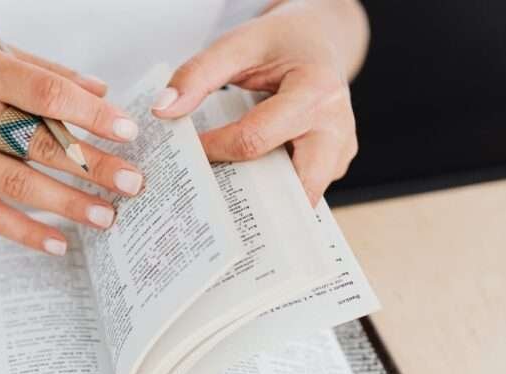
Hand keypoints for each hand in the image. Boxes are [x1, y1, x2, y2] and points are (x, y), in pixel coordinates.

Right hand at [0, 40, 144, 254]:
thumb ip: (43, 72)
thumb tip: (99, 93)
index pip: (45, 93)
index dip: (90, 114)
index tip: (126, 131)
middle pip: (38, 143)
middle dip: (92, 165)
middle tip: (132, 182)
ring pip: (17, 184)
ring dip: (67, 204)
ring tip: (106, 215)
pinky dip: (24, 232)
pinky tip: (57, 242)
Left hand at [151, 0, 367, 204]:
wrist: (319, 38)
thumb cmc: (281, 42)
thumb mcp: (238, 44)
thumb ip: (198, 74)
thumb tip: (163, 110)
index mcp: (316, 91)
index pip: (255, 139)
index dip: (215, 149)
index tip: (186, 150)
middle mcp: (337, 126)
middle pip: (293, 185)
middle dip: (252, 199)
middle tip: (210, 200)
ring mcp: (341, 149)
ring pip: (302, 196)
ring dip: (266, 203)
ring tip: (227, 197)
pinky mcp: (336, 162)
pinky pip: (303, 188)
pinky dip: (274, 192)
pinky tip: (248, 185)